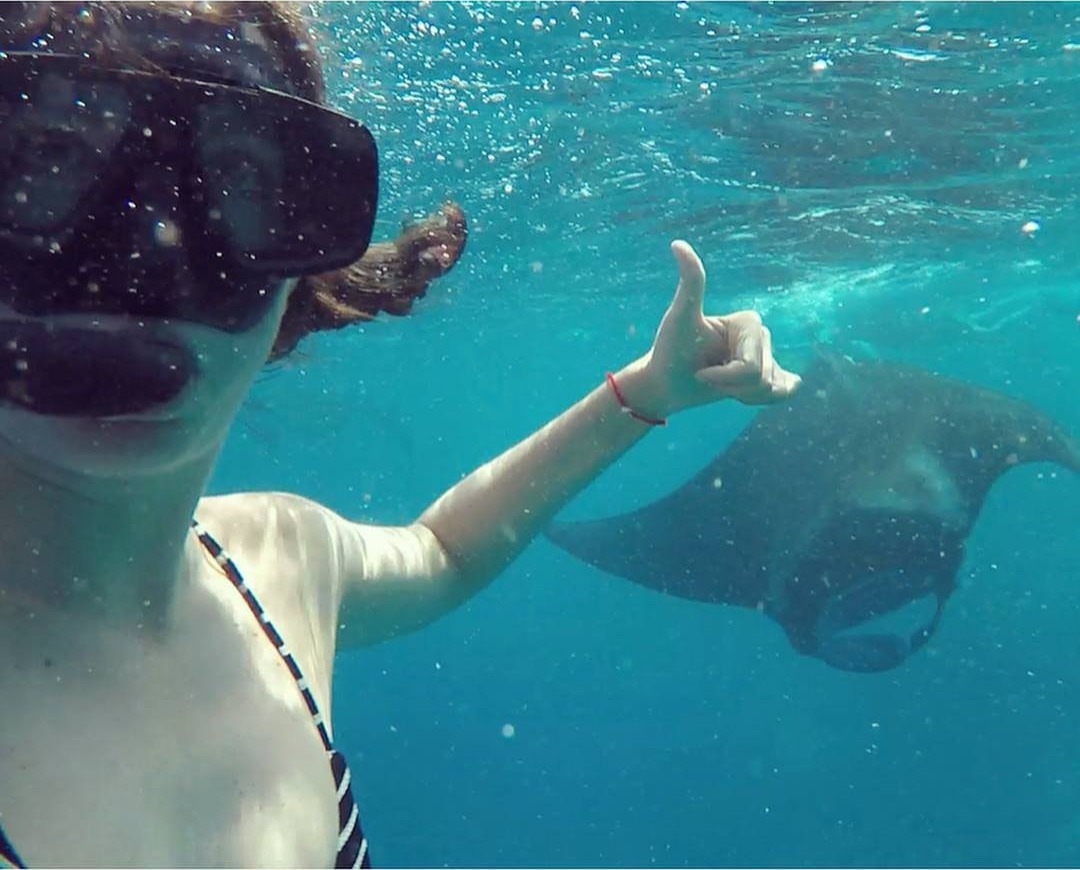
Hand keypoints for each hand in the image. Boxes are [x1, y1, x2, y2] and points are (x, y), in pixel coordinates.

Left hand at [619, 240, 800, 417]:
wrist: (667, 381)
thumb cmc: (670, 350)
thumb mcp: (679, 318)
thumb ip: (690, 283)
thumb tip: (677, 243)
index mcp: (748, 321)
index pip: (750, 366)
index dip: (724, 378)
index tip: (699, 368)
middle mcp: (761, 334)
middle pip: (760, 378)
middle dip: (729, 387)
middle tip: (705, 376)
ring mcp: (767, 355)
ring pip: (769, 389)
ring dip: (738, 395)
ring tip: (716, 382)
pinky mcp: (769, 374)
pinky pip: (784, 392)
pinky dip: (762, 399)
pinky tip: (743, 393)